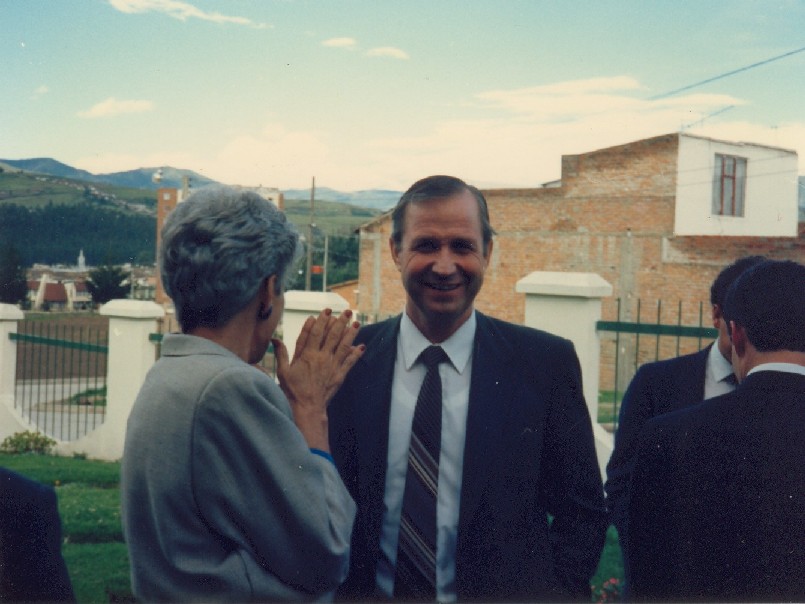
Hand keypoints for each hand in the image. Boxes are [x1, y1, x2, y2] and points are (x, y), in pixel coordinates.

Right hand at [273, 308, 363, 449]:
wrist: (306, 408)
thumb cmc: (293, 390)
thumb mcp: (283, 371)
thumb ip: (281, 353)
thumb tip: (275, 339)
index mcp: (307, 355)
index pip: (315, 333)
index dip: (321, 320)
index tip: (326, 311)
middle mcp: (321, 358)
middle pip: (332, 336)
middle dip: (340, 322)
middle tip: (346, 311)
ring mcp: (332, 366)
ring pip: (343, 346)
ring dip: (351, 334)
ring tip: (356, 323)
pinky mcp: (339, 375)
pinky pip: (349, 362)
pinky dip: (356, 354)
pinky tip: (362, 346)